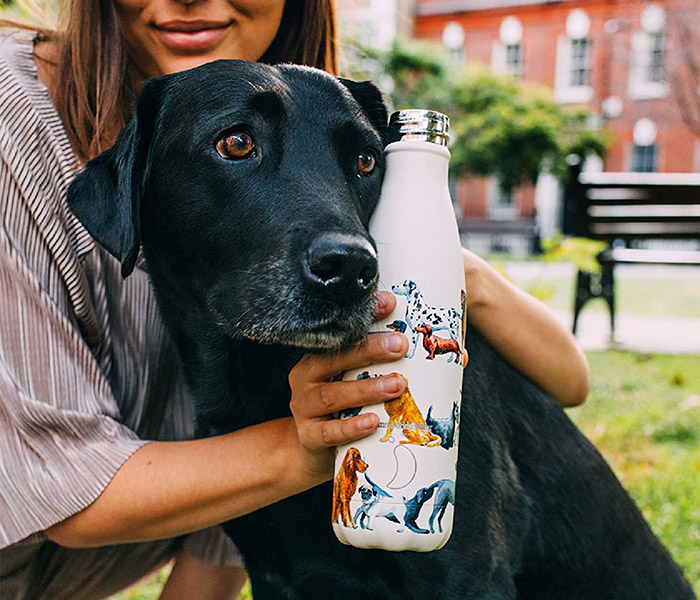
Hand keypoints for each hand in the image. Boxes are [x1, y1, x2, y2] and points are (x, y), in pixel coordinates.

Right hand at [287, 291, 407, 481]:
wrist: (307, 451)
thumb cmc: (343, 407)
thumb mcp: (361, 382)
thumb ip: (397, 366)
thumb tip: (459, 357)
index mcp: (321, 355)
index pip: (341, 330)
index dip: (364, 315)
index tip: (390, 302)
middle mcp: (307, 376)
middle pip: (335, 357)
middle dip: (369, 349)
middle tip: (401, 345)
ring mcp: (304, 407)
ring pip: (333, 394)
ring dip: (367, 389)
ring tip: (397, 385)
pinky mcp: (308, 437)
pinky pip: (329, 431)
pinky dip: (351, 426)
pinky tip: (372, 422)